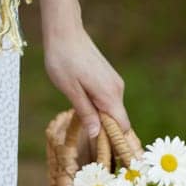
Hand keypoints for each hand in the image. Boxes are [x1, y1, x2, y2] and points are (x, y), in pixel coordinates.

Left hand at [43, 25, 132, 145]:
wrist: (64, 31)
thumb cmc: (63, 60)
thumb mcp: (70, 90)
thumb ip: (86, 112)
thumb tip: (97, 134)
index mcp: (109, 94)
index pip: (122, 126)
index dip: (116, 141)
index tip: (106, 154)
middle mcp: (117, 88)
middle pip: (118, 119)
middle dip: (106, 131)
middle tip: (87, 138)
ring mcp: (113, 81)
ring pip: (112, 109)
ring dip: (100, 117)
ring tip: (81, 118)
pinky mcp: (107, 77)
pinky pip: (108, 99)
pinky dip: (99, 106)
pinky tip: (83, 103)